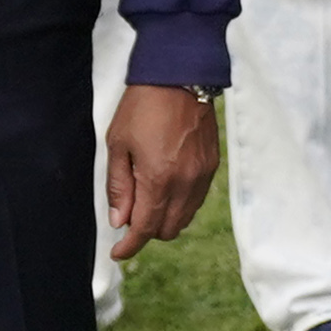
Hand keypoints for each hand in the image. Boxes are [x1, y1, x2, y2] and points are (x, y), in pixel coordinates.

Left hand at [105, 82, 220, 259]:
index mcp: (159, 179)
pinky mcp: (212, 165)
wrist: (180, 77)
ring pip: (185, 217)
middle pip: (168, 229)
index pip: (145, 228)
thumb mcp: (118, 145)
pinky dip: (180, 203)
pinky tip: (166, 187)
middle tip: (128, 216)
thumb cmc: (143, 108)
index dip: (130, 245)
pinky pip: (197, 200)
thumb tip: (119, 221)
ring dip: (165, 218)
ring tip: (146, 198)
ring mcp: (202, 175)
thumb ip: (120, 186)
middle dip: (147, 231)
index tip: (118, 253)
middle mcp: (186, 183)